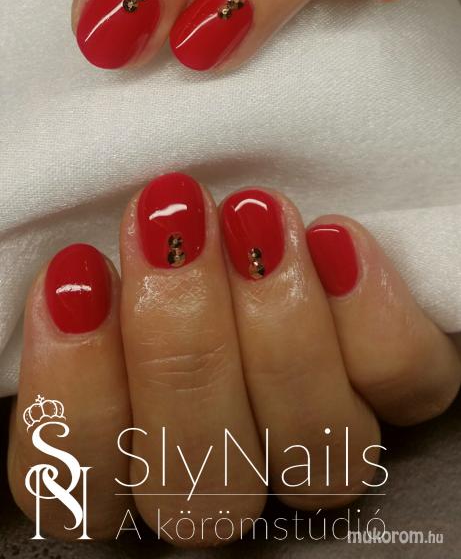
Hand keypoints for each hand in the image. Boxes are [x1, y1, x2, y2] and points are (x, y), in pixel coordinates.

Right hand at [8, 173, 460, 544]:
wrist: (254, 223)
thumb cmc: (162, 243)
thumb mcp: (112, 268)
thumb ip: (86, 297)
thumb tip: (76, 281)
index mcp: (131, 461)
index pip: (84, 486)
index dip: (77, 391)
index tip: (78, 276)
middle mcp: (228, 474)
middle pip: (203, 485)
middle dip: (183, 345)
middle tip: (173, 226)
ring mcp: (320, 441)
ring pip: (319, 453)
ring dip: (280, 331)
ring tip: (255, 220)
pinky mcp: (397, 390)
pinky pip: (410, 387)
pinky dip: (373, 318)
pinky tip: (333, 241)